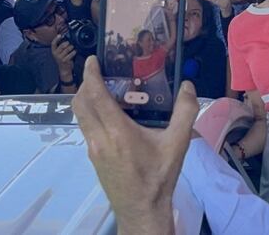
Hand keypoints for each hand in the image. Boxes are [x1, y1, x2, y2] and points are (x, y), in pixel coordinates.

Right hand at [51, 34, 75, 78]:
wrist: (64, 69)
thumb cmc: (63, 59)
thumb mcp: (60, 53)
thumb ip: (61, 47)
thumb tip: (66, 39)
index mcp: (53, 51)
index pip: (53, 43)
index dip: (56, 39)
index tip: (60, 35)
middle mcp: (55, 54)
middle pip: (62, 45)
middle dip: (68, 43)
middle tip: (70, 44)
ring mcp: (60, 57)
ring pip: (67, 49)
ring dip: (71, 47)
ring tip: (73, 48)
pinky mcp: (64, 60)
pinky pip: (71, 54)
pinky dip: (74, 52)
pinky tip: (75, 52)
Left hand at [71, 56, 197, 232]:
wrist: (142, 210)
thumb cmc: (158, 177)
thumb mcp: (177, 144)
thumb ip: (185, 112)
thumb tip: (188, 86)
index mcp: (117, 132)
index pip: (95, 95)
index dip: (91, 74)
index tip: (92, 60)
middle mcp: (99, 138)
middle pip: (80, 103)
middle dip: (85, 83)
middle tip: (98, 72)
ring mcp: (93, 149)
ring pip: (80, 116)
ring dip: (86, 99)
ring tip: (103, 90)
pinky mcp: (93, 157)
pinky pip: (86, 128)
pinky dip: (91, 114)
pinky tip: (109, 115)